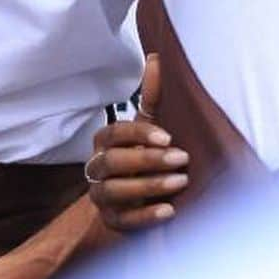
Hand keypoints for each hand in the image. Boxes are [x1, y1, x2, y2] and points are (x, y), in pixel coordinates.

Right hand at [86, 53, 188, 230]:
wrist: (141, 199)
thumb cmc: (145, 155)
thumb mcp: (150, 125)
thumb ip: (152, 95)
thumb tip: (156, 57)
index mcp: (104, 142)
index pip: (113, 134)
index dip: (138, 135)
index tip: (167, 137)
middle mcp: (97, 168)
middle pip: (112, 163)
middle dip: (147, 160)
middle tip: (182, 158)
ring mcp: (101, 197)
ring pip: (114, 191)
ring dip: (148, 186)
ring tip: (180, 182)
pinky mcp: (111, 222)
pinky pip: (123, 221)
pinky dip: (146, 216)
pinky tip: (169, 211)